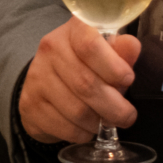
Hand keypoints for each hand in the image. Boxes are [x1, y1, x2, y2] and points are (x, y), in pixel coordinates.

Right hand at [19, 17, 140, 143]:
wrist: (47, 80)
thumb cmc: (86, 64)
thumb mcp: (106, 53)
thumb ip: (121, 51)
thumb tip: (132, 46)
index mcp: (74, 29)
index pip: (90, 45)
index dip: (113, 66)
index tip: (128, 79)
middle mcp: (51, 48)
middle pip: (85, 83)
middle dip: (114, 106)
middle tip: (127, 116)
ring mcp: (37, 76)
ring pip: (76, 110)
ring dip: (98, 122)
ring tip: (107, 121)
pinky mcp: (30, 103)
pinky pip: (64, 127)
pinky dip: (82, 133)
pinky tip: (87, 127)